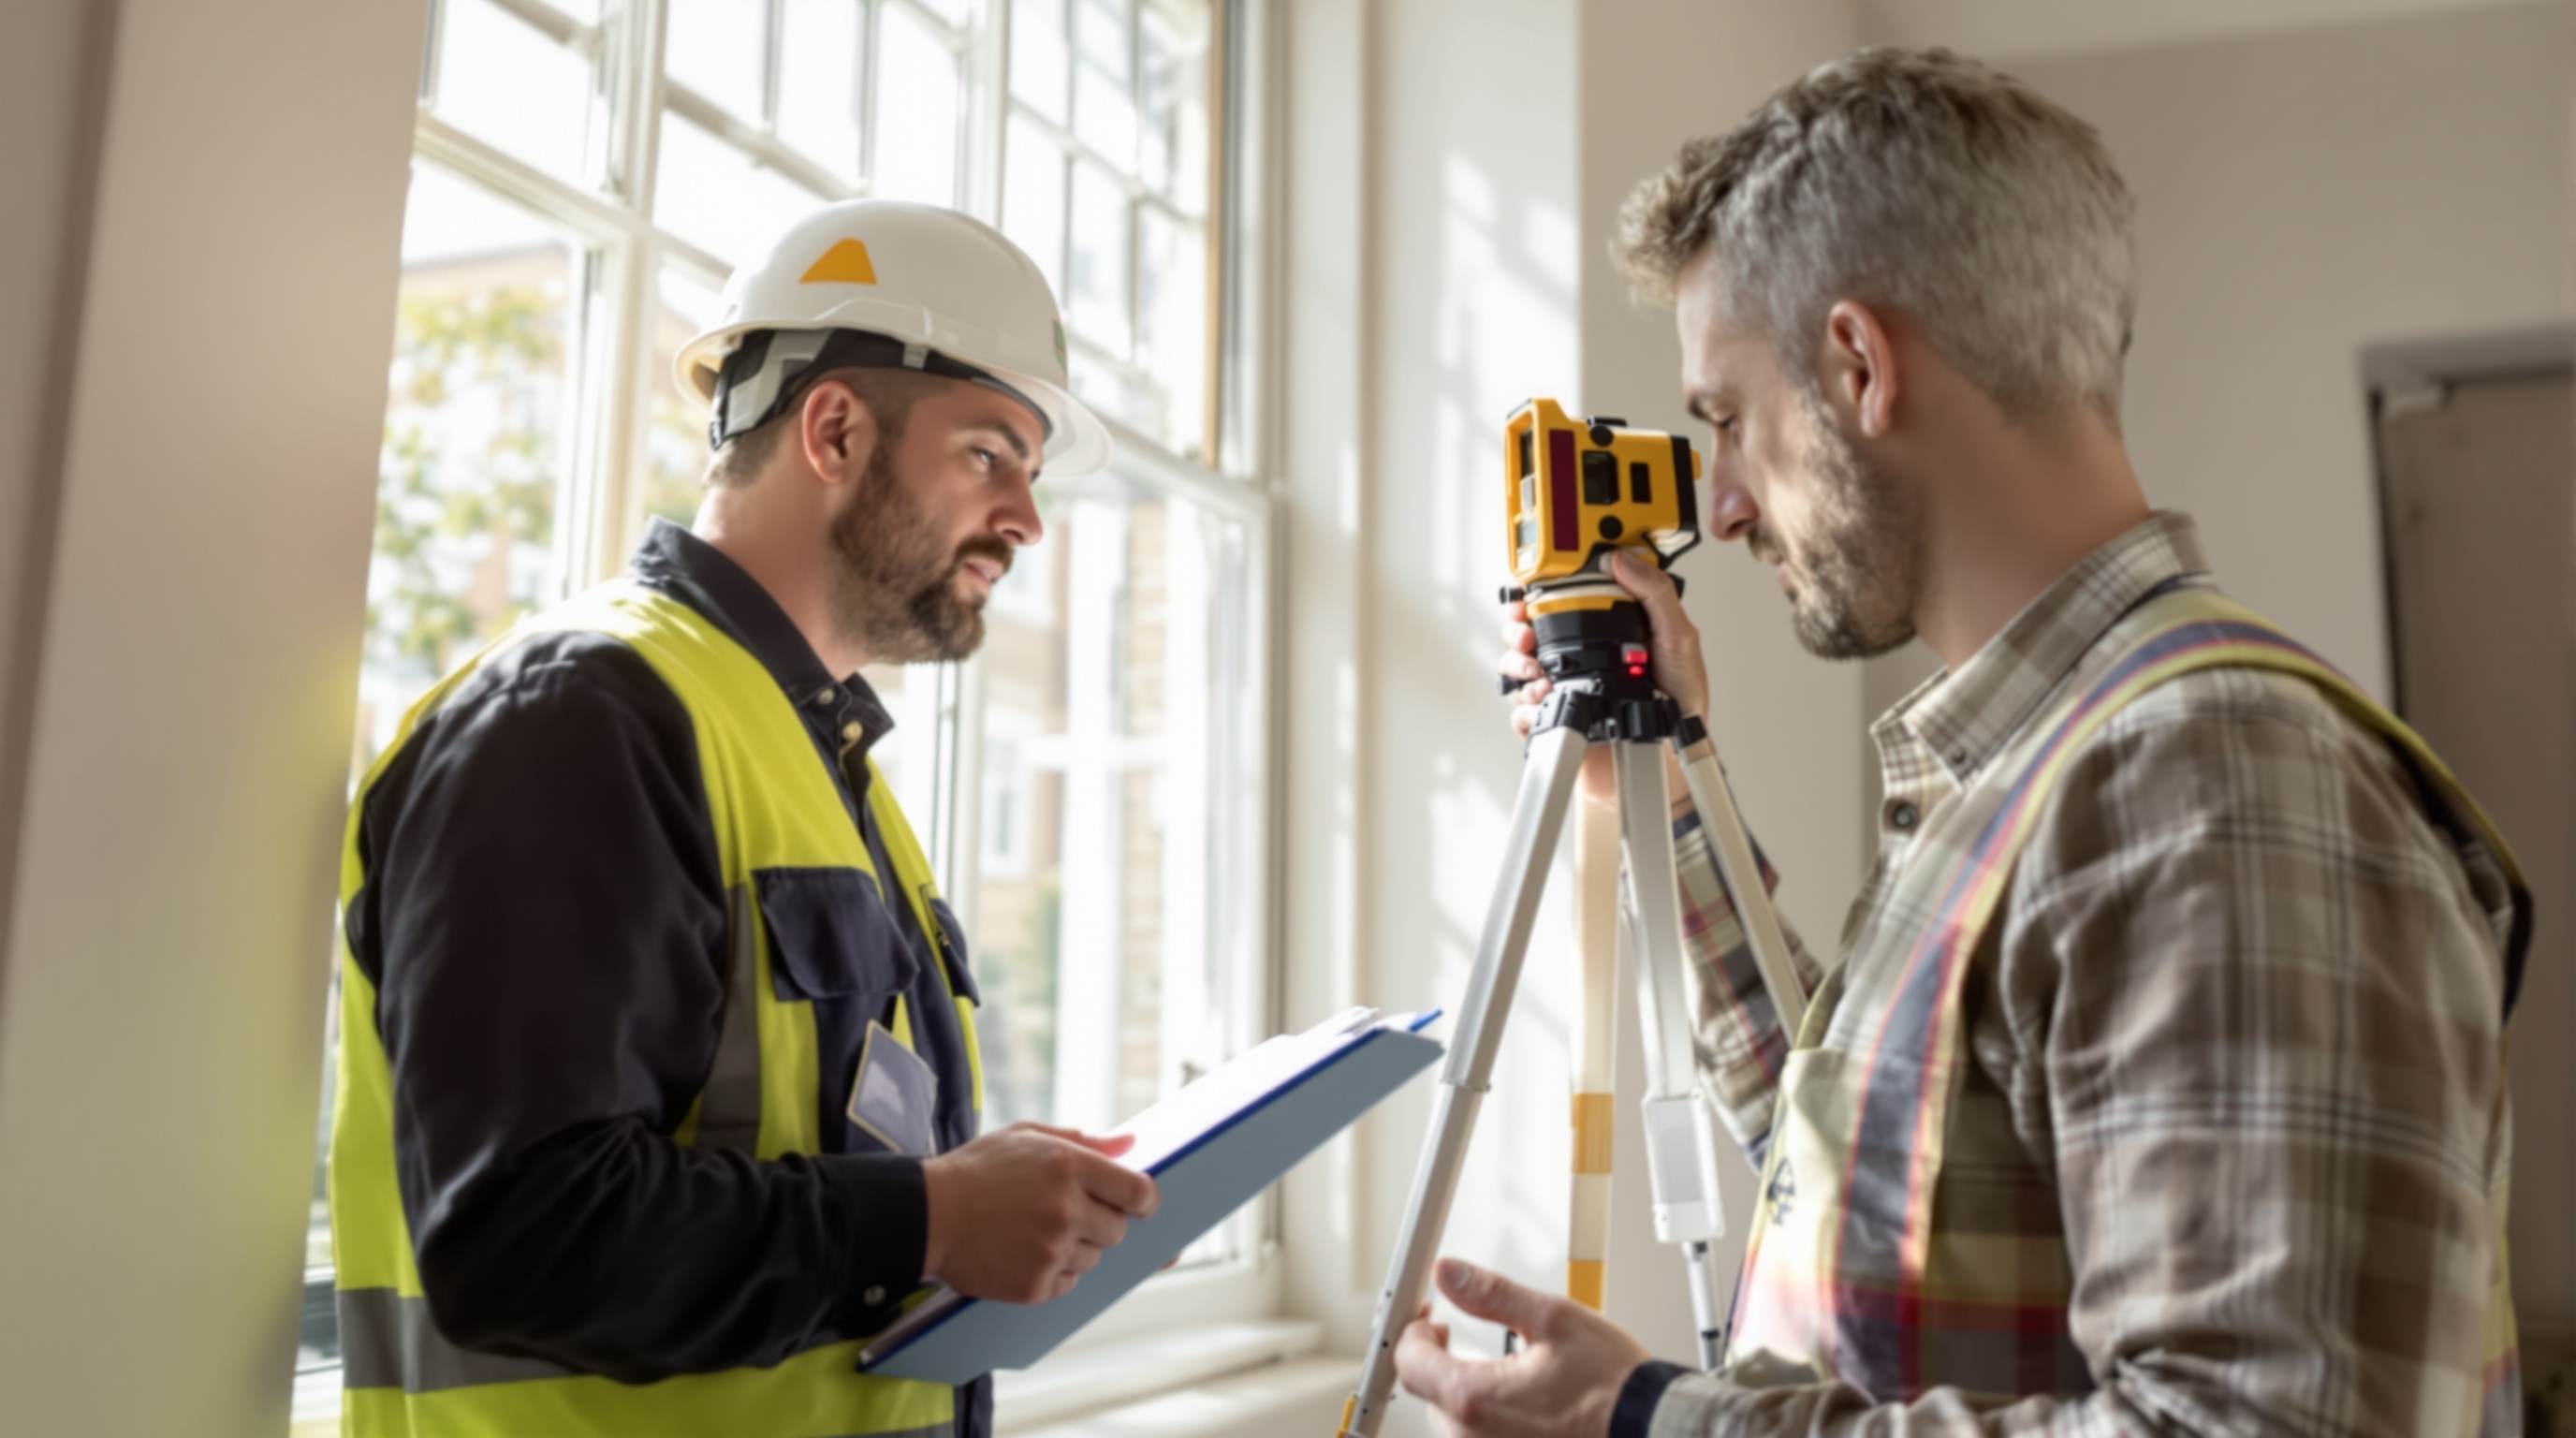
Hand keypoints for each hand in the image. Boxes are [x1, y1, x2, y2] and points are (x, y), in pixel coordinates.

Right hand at [919, 1122, 1159, 1303]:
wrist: (924, 1215)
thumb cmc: (976, 1170)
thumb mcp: (1026, 1136)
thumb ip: (1084, 1140)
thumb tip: (1131, 1143)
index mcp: (1069, 1166)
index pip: (1138, 1192)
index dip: (1144, 1200)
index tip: (1139, 1204)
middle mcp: (1067, 1210)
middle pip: (1118, 1230)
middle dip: (1101, 1223)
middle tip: (1066, 1214)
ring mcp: (1051, 1251)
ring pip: (1093, 1259)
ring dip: (1074, 1249)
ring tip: (1034, 1232)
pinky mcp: (1034, 1285)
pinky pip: (1067, 1284)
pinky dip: (1052, 1274)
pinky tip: (1022, 1253)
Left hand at [1395, 1258, 1652, 1437]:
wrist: (1651, 1430)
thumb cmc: (1613, 1387)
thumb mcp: (1553, 1319)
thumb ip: (1491, 1294)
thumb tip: (1449, 1274)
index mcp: (1476, 1398)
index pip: (1410, 1362)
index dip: (1412, 1331)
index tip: (1427, 1316)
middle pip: (1427, 1392)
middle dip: (1436, 1357)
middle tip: (1450, 1332)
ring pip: (1451, 1418)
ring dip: (1459, 1388)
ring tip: (1488, 1364)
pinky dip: (1484, 1415)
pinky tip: (1510, 1398)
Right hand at [1499, 552, 1710, 808]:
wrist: (1673, 755)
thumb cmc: (1679, 700)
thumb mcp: (1678, 638)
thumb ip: (1655, 595)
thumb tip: (1624, 558)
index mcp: (1604, 631)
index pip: (1561, 601)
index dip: (1537, 592)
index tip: (1527, 591)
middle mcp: (1579, 656)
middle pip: (1527, 631)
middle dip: (1516, 629)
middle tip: (1524, 635)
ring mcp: (1565, 687)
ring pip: (1517, 668)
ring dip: (1517, 667)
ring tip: (1538, 674)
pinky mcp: (1556, 719)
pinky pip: (1523, 710)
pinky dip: (1526, 706)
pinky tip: (1544, 703)